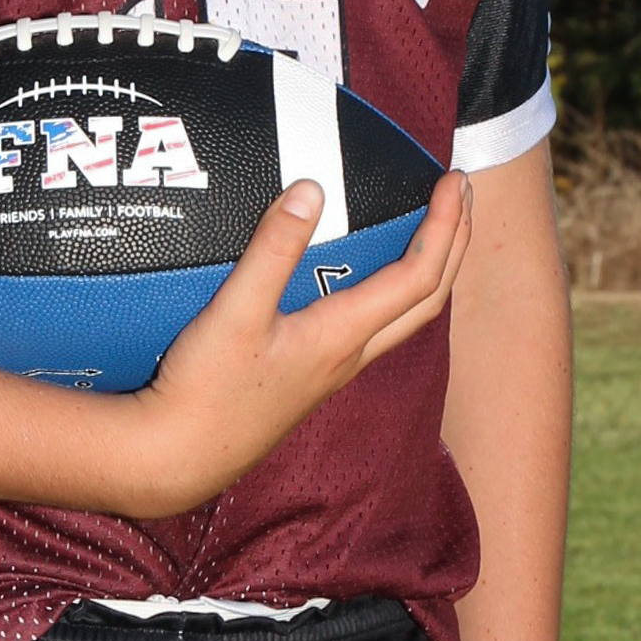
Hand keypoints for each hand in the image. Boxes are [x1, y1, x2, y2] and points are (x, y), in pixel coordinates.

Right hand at [125, 171, 472, 514]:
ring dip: (429, 269)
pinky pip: (373, 328)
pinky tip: (365, 280)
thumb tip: (312, 189)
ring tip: (430, 229)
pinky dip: (392, 292)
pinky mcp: (311, 377)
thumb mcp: (234, 311)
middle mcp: (349, 355)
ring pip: (404, 318)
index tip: (451, 182)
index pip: (418, 275)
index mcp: (341, 336)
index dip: (444, 226)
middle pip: (428, 299)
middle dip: (454, 243)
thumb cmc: (204, 392)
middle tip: (460, 194)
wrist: (180, 458)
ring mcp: (333, 371)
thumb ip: (273, 248)